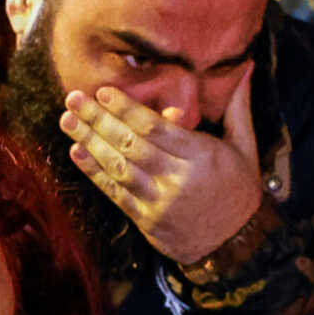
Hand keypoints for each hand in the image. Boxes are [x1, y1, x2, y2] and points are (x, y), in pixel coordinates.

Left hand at [61, 71, 262, 266]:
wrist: (237, 245)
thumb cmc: (240, 190)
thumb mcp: (245, 148)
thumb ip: (237, 109)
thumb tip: (245, 69)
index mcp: (201, 156)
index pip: (156, 128)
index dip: (127, 109)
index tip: (104, 92)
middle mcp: (177, 178)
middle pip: (131, 145)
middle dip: (99, 120)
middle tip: (73, 99)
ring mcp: (159, 201)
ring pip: (118, 168)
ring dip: (90, 143)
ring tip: (67, 121)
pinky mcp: (147, 220)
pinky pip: (116, 193)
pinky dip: (94, 173)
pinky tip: (77, 153)